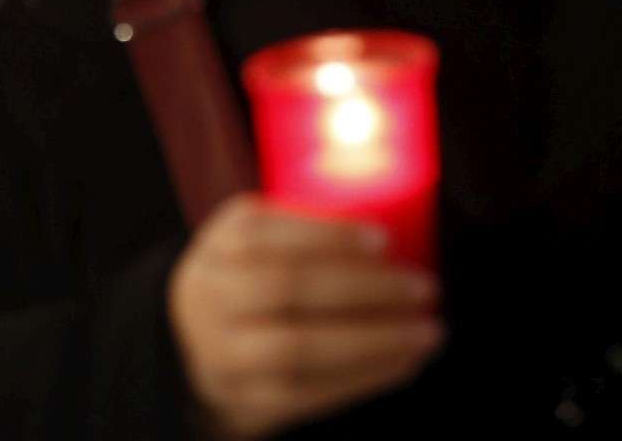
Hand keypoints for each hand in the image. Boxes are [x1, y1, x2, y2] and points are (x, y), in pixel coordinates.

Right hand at [169, 196, 441, 439]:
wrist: (195, 347)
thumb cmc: (255, 275)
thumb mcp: (264, 237)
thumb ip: (313, 225)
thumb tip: (400, 221)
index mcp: (221, 243)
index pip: (267, 234)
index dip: (327, 236)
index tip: (385, 239)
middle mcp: (212, 296)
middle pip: (285, 289)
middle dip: (364, 287)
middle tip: (424, 286)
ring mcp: (223, 354)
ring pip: (297, 348)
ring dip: (373, 340)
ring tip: (426, 331)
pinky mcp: (245, 400)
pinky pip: (307, 394)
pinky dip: (363, 378)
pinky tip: (405, 363)